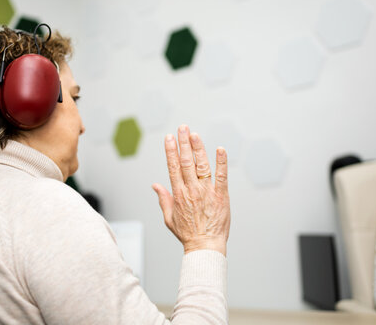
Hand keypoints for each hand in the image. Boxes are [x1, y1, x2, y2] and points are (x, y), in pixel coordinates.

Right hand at [152, 125, 230, 255]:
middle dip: (183, 143)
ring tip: (195, 134)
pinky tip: (220, 149)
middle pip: (185, 162)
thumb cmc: (188, 234)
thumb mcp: (169, 218)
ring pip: (201, 165)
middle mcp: (191, 190)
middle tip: (182, 128)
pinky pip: (221, 176)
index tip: (169, 138)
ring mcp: (207, 192)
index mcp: (178, 194)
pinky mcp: (221, 196)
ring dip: (198, 148)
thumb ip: (163, 199)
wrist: (205, 246)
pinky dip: (221, 162)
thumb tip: (155, 185)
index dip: (170, 151)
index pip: (172, 167)